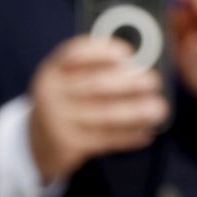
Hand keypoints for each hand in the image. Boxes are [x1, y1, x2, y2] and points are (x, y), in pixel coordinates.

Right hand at [28, 36, 169, 183]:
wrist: (37, 143)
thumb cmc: (65, 104)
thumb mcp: (67, 81)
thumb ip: (93, 70)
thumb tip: (139, 67)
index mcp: (52, 71)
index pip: (75, 53)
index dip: (104, 51)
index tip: (129, 54)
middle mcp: (50, 94)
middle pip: (95, 85)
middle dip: (130, 83)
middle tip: (153, 82)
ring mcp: (56, 121)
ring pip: (105, 115)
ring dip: (137, 112)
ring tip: (159, 109)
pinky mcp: (66, 145)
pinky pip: (105, 139)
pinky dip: (128, 136)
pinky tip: (145, 133)